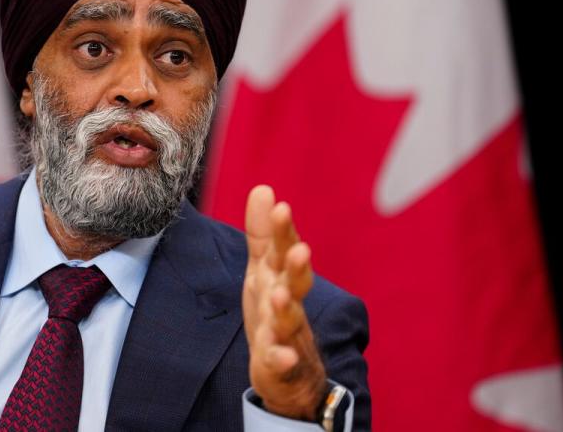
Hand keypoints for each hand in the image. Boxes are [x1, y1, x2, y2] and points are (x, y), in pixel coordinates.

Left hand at [242, 185, 326, 420]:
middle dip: (297, 267)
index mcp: (281, 278)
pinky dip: (281, 359)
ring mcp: (287, 335)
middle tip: (300, 249)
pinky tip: (280, 356)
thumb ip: (262, 234)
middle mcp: (289, 303)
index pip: (284, 251)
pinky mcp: (279, 364)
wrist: (290, 373)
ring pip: (289, 321)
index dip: (283, 232)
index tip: (281, 208)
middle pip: (296, 283)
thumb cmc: (275, 311)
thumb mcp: (263, 270)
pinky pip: (280, 362)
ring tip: (279, 296)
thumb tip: (263, 189)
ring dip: (286, 308)